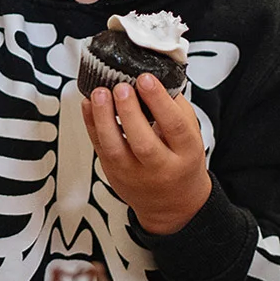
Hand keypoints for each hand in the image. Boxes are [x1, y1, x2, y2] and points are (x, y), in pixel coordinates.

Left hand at [81, 74, 212, 235]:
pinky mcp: (113, 173)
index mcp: (185, 154)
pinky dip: (91, 124)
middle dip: (129, 112)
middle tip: (121, 87)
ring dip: (103, 118)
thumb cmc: (181, 162)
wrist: (172, 203)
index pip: (174, 126)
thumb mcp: (190, 136)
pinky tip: (88, 104)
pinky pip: (99, 148)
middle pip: (143, 142)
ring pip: (115, 149)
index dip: (159, 102)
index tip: (146, 79)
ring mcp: (133, 173)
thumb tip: (156, 77)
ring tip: (100, 93)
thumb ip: (176, 108)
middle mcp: (160, 167)